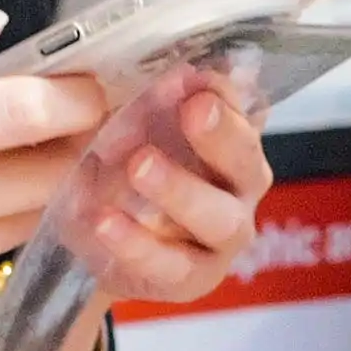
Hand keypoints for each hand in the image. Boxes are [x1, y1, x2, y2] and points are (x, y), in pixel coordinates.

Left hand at [64, 63, 269, 315]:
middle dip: (222, 135)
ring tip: (138, 165)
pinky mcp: (192, 279)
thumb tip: (179, 71)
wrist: (104, 236)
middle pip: (247, 162)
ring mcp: (222, 239)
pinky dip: (135, 243)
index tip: (198, 78)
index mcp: (233, 141)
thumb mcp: (133, 126)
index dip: (225, 94)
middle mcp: (240, 189)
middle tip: (193, 109)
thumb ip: (156, 101)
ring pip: (219, 219)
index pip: (244, 110)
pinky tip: (103, 220)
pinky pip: (171, 265)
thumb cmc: (128, 166)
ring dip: (181, 189)